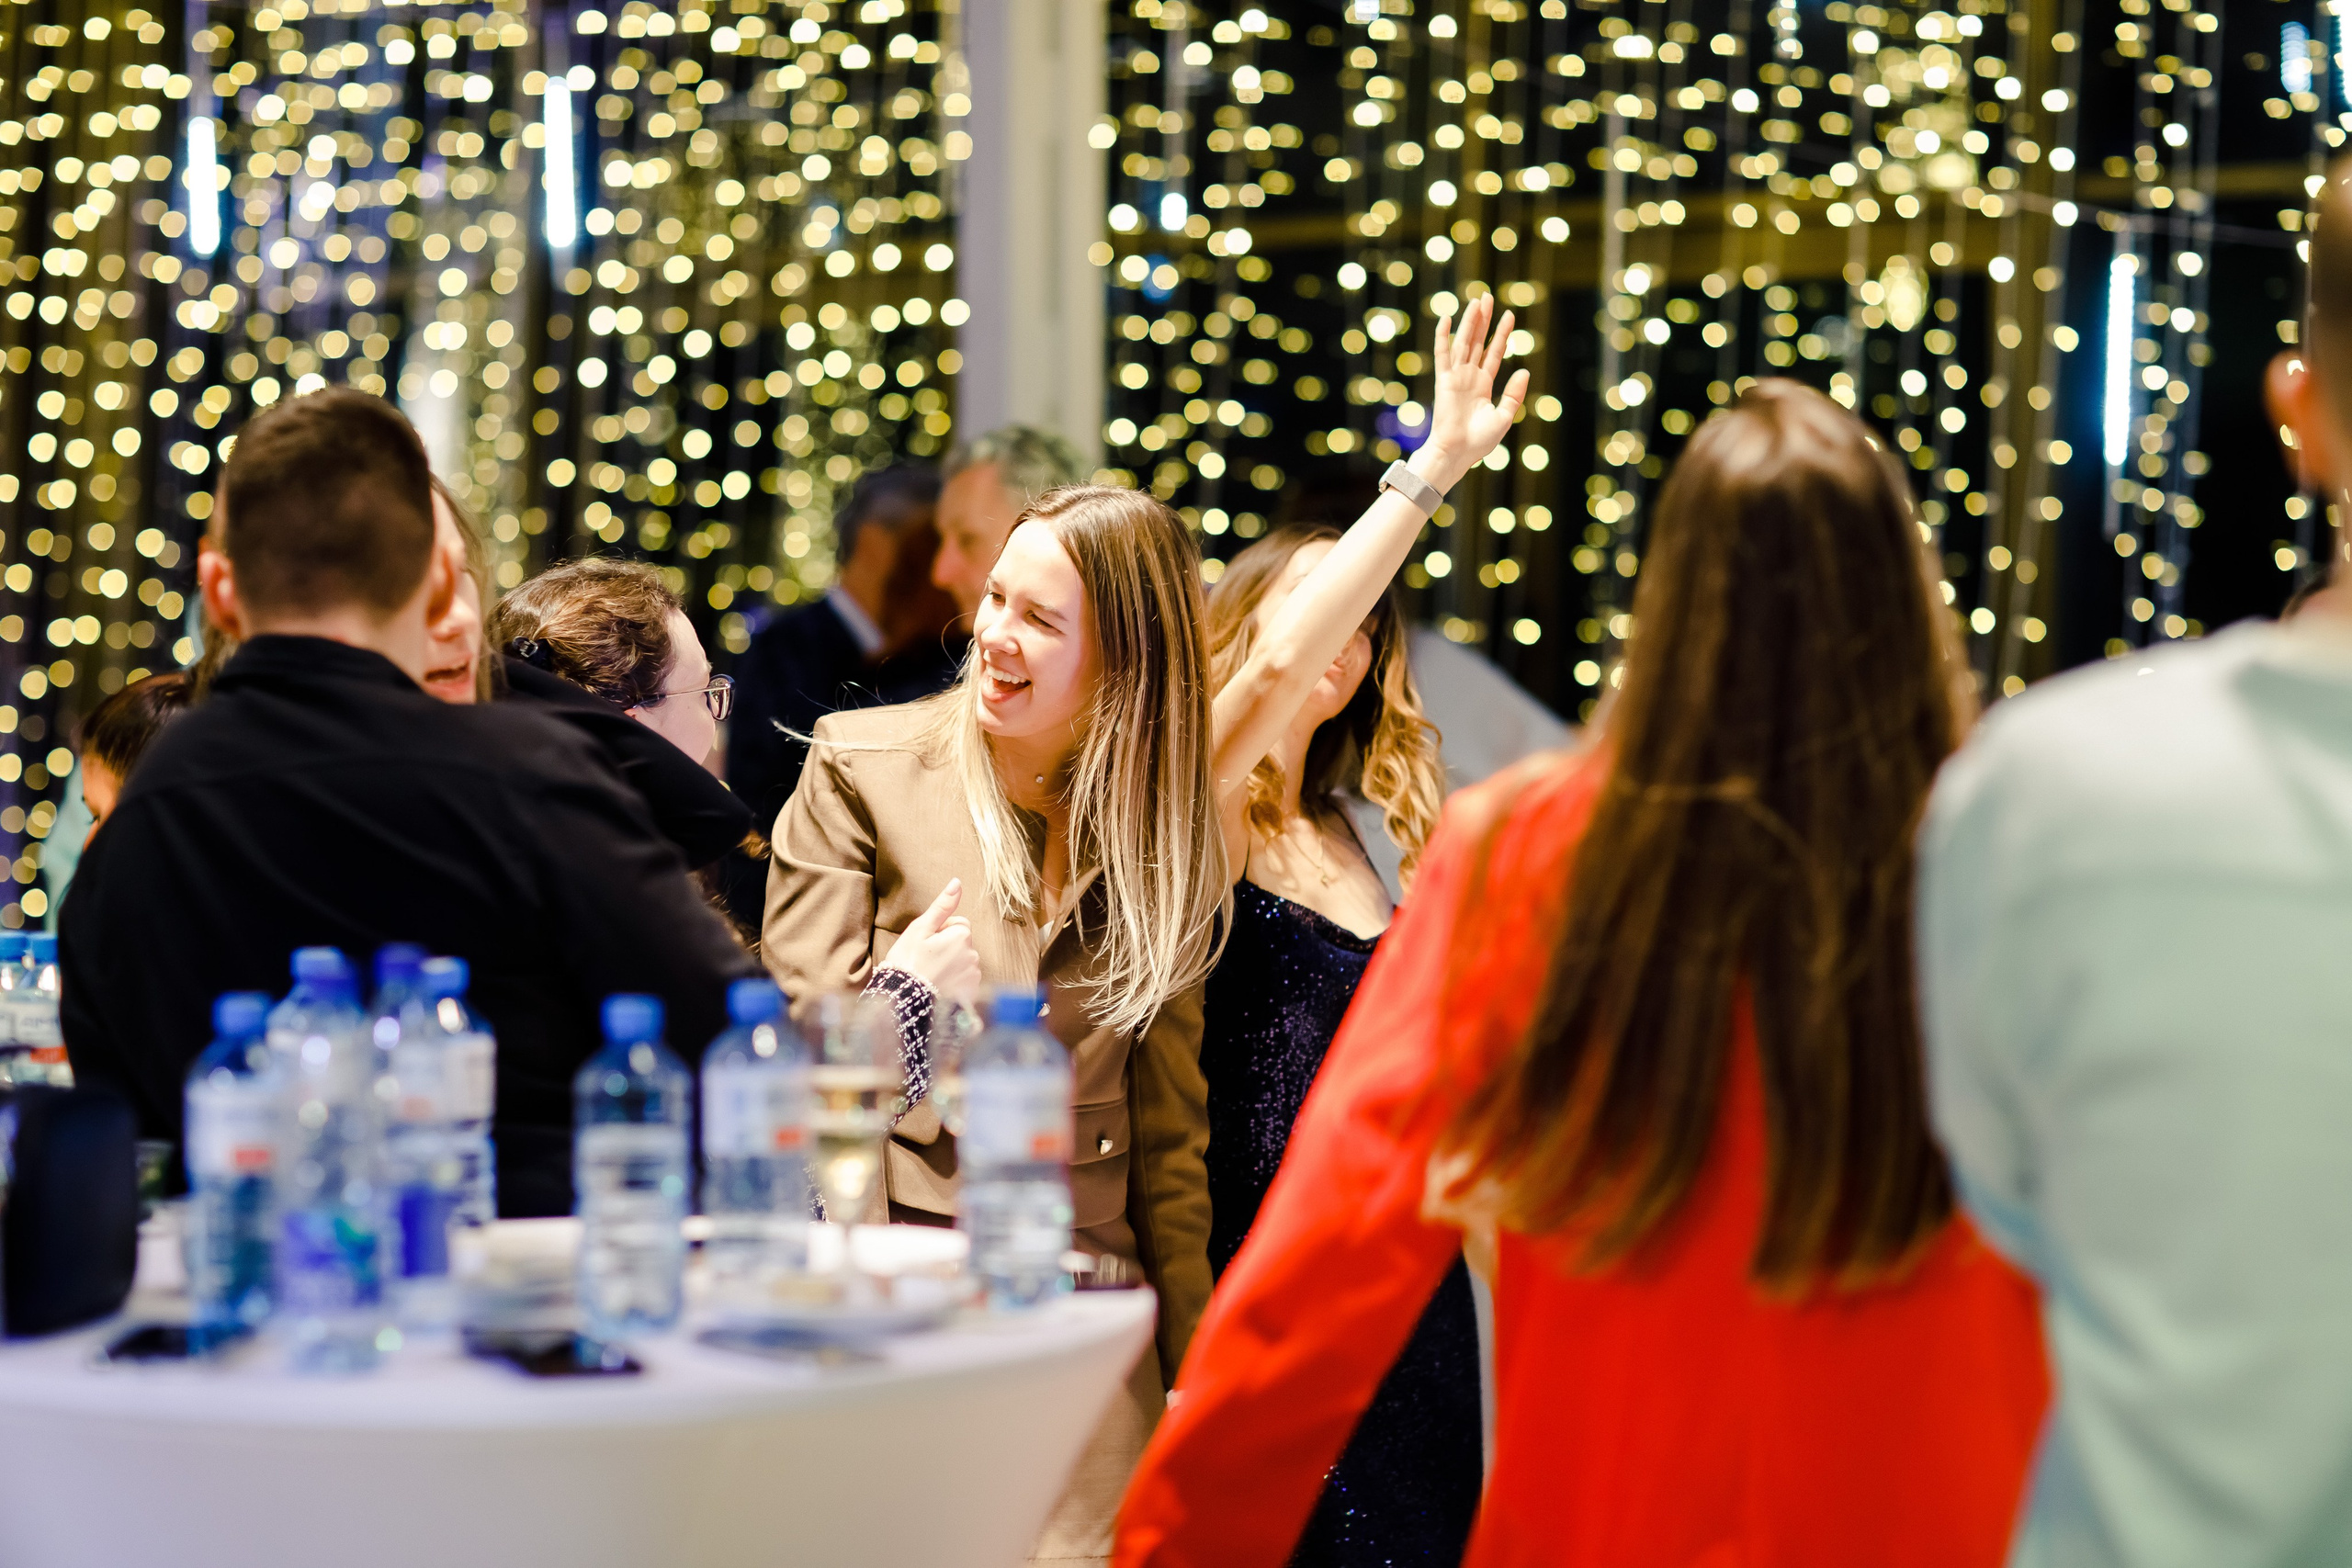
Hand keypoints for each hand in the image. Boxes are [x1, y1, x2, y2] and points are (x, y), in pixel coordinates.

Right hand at [882, 879, 981, 1003]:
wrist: (904, 1001)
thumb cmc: (907, 962)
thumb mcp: (920, 929)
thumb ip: (942, 906)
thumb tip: (957, 882)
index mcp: (962, 936)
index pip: (958, 925)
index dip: (940, 933)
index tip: (925, 945)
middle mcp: (973, 955)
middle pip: (962, 944)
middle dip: (947, 949)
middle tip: (926, 961)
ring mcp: (973, 976)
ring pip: (963, 963)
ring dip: (951, 966)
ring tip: (930, 976)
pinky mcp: (971, 994)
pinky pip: (965, 982)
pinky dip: (955, 984)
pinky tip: (939, 988)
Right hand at [1417, 291, 1530, 486]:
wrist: (1457, 453)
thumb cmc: (1479, 442)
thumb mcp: (1504, 417)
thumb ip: (1514, 394)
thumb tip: (1523, 369)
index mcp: (1483, 385)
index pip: (1494, 353)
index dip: (1501, 334)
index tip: (1509, 315)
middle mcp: (1469, 377)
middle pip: (1477, 341)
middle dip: (1483, 319)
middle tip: (1487, 296)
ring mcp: (1455, 377)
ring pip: (1464, 342)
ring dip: (1469, 321)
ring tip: (1476, 300)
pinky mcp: (1443, 381)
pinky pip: (1443, 354)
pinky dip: (1443, 337)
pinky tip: (1446, 319)